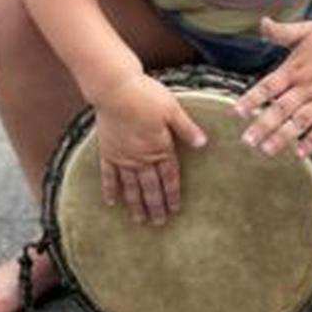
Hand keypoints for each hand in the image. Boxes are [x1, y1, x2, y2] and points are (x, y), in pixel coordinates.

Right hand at [94, 75, 207, 224]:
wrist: (115, 89)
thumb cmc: (146, 95)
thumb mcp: (172, 110)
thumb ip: (186, 128)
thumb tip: (204, 143)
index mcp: (160, 148)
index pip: (169, 176)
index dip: (173, 194)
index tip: (175, 209)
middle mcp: (141, 158)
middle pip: (150, 187)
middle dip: (155, 206)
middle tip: (159, 223)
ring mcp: (123, 156)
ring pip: (130, 186)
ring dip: (135, 204)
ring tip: (139, 220)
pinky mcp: (107, 151)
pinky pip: (108, 175)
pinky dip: (109, 189)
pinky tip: (111, 202)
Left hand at [233, 17, 311, 157]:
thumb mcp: (305, 30)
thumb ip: (281, 32)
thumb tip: (262, 23)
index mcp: (295, 68)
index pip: (269, 85)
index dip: (253, 98)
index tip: (237, 112)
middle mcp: (309, 85)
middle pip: (283, 108)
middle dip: (264, 125)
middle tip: (247, 141)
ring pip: (302, 121)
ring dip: (284, 137)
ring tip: (267, 150)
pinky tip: (300, 153)